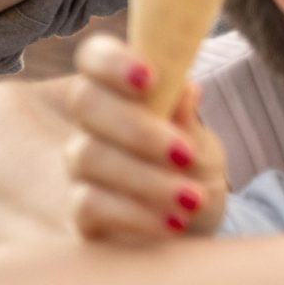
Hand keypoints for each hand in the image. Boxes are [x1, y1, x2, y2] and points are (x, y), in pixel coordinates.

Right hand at [63, 33, 228, 240]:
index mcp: (121, 91)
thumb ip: (188, 122)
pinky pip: (86, 205)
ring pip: (85, 155)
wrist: (197, 228)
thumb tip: (185, 88)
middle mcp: (92, 123)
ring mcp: (80, 167)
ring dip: (144, 177)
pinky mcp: (78, 211)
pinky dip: (134, 213)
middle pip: (86, 101)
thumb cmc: (199, 175)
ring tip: (192, 198)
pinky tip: (172, 222)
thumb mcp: (205, 149)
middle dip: (136, 126)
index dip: (113, 61)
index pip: (95, 56)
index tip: (151, 78)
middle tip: (184, 153)